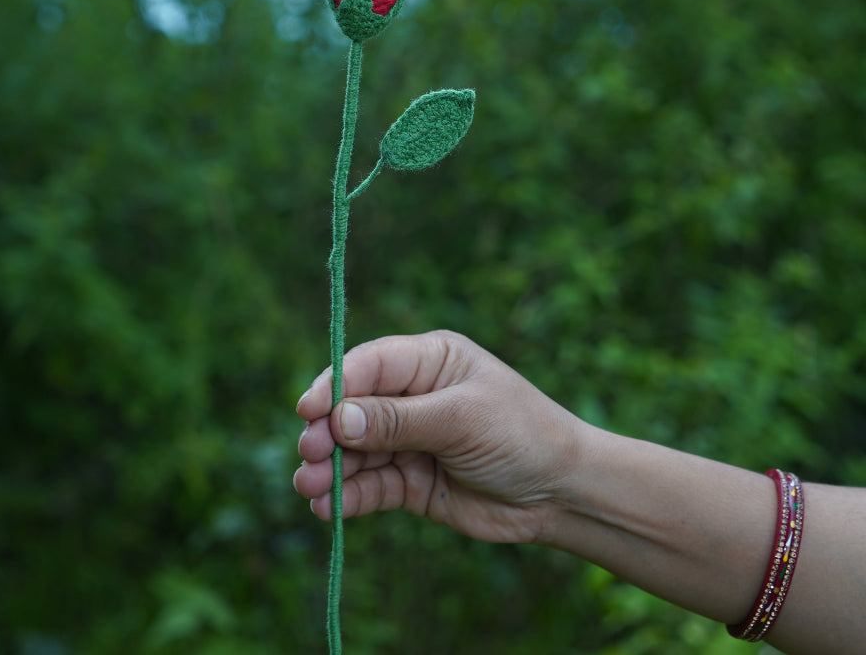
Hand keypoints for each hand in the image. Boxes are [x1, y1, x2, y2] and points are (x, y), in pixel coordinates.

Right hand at [293, 329, 588, 543]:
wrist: (561, 493)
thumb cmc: (521, 435)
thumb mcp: (461, 419)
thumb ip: (399, 420)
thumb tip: (338, 417)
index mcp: (428, 360)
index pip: (368, 365)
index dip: (334, 384)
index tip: (308, 410)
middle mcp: (412, 396)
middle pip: (352, 409)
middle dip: (327, 431)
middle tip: (309, 454)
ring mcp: (409, 440)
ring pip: (354, 451)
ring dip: (329, 468)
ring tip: (309, 488)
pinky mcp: (410, 481)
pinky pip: (369, 486)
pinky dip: (347, 497)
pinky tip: (327, 508)